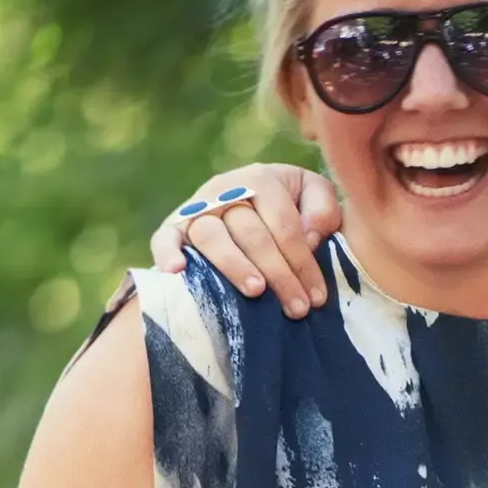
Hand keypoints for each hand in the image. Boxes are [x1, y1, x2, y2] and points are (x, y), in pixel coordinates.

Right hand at [149, 163, 339, 316]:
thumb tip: (309, 236)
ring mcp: (197, 208)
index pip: (284, 224)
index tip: (317, 297)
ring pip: (212, 236)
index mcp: (261, 179)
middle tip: (297, 308)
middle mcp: (225, 189)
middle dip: (278, 274)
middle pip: (251, 234)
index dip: (303, 262)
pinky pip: (165, 237)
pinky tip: (176, 271)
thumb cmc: (292, 205)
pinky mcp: (173, 227)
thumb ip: (323, 208)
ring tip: (256, 293)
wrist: (251, 201)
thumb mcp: (315, 196)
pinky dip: (167, 252)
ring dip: (234, 266)